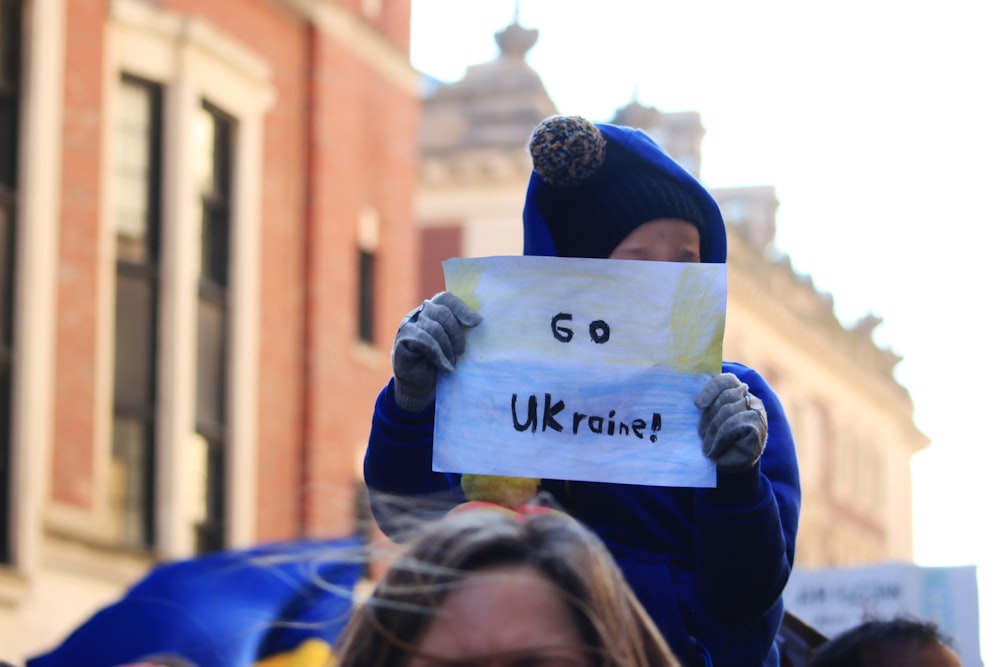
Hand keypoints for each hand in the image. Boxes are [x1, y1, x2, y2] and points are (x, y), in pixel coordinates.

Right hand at [391, 292, 481, 410]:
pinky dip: (439, 355)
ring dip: (447, 347)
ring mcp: (409, 324)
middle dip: (456, 333)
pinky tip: (446, 367)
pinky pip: (425, 341)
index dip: (462, 308)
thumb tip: (479, 322)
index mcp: (433, 309)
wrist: (418, 383)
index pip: (446, 299)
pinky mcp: (403, 339)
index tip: (477, 322)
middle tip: (461, 351)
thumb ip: (459, 330)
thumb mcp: (451, 342)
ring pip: (434, 328)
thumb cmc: (438, 361)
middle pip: (442, 312)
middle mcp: (419, 313)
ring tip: (453, 362)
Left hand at [694, 373, 767, 471]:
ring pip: (728, 411)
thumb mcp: (710, 419)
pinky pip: (733, 426)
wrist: (731, 465)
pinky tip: (714, 450)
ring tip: (705, 445)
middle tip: (700, 434)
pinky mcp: (758, 428)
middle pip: (726, 396)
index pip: (727, 380)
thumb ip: (707, 404)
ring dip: (712, 430)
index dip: (711, 388)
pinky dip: (720, 439)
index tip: (697, 404)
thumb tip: (692, 395)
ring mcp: (757, 413)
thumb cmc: (717, 440)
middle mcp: (751, 400)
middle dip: (708, 416)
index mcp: (738, 393)